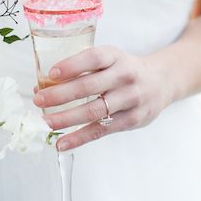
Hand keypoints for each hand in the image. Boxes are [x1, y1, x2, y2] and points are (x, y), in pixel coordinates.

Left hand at [32, 45, 175, 151]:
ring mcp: (130, 99)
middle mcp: (124, 76)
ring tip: (46, 122)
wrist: (161, 82)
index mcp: (115, 57)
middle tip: (38, 100)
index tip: (51, 73)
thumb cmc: (124, 71)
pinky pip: (101, 131)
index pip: (93, 58)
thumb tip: (42, 86)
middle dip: (60, 95)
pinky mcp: (131, 119)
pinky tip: (62, 143)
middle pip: (89, 86)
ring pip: (94, 111)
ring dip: (66, 118)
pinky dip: (79, 138)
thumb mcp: (109, 61)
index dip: (72, 65)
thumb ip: (81, 71)